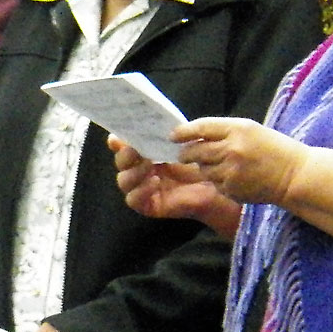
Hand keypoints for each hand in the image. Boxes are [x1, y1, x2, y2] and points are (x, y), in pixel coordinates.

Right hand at [111, 135, 233, 219]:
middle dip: (124, 156)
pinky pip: (134, 200)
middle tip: (135, 150)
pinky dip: (141, 191)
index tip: (115, 138)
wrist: (216, 187)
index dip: (117, 142)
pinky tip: (155, 182)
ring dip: (133, 173)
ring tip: (149, 166)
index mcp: (145, 154)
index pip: (124, 147)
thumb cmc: (200, 163)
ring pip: (123, 181)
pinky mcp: (149, 205)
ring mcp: (143, 189)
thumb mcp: (184, 143)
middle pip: (121, 164)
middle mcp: (140, 171)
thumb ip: (166, 134)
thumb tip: (148, 126)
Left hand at [174, 117, 307, 205]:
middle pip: (196, 151)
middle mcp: (232, 149)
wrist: (295, 176)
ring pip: (202, 169)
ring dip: (204, 167)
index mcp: (238, 129)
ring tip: (219, 165)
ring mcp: (231, 171)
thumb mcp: (250, 130)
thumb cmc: (273, 149)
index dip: (183, 132)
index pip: (201, 127)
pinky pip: (214, 184)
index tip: (173, 135)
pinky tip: (232, 177)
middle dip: (187, 153)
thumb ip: (223, 131)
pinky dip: (217, 180)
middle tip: (184, 154)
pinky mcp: (232, 189)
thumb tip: (194, 136)